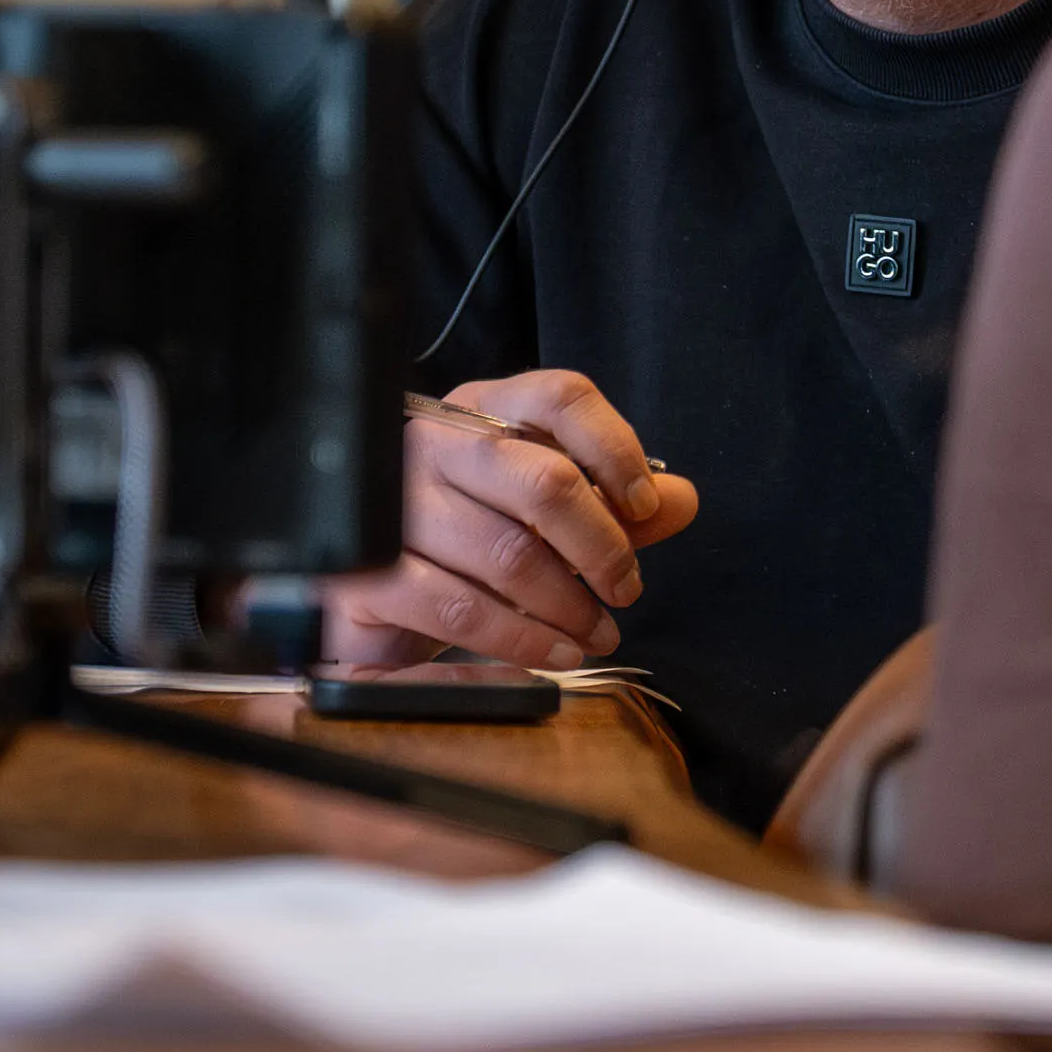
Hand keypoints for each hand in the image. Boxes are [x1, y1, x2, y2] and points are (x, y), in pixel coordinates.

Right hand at [318, 370, 701, 668]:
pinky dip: (522, 640)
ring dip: (569, 606)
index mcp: (479, 409)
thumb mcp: (542, 511)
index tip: (647, 506)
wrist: (372, 592)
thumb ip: (611, 503)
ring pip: (508, 554)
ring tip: (599, 633)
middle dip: (603, 546)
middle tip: (627, 588)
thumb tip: (680, 500)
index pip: (561, 397)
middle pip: (543, 480)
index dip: (616, 448)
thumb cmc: (468, 538)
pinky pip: (462, 610)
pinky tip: (555, 654)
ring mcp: (393, 507)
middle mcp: (432, 444)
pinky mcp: (371, 575)